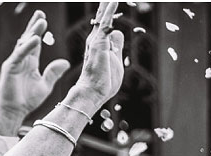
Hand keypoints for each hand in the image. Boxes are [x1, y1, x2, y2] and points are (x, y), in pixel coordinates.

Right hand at [0, 11, 69, 133]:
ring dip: (32, 32)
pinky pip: (20, 54)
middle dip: (35, 26)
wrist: (14, 111)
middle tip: (41, 14)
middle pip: (28, 39)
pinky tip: (34, 39)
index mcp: (30, 62)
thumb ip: (53, 73)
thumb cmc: (27, 99)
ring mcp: (15, 62)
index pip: (35, 43)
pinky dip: (27, 46)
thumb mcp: (45, 85)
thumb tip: (65, 62)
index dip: (39, 32)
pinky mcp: (10, 67)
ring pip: (24, 43)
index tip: (44, 20)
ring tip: (41, 21)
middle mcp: (21, 59)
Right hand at [65, 0, 124, 114]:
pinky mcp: (99, 43)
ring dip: (107, 5)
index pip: (104, 23)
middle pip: (101, 17)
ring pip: (103, 17)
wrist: (93, 92)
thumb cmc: (103, 81)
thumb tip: (118, 31)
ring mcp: (96, 40)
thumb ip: (116, 45)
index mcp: (100, 43)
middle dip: (106, 5)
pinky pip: (105, 23)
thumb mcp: (115, 60)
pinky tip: (113, 1)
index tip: (112, 0)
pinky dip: (109, 12)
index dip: (108, 12)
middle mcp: (95, 39)